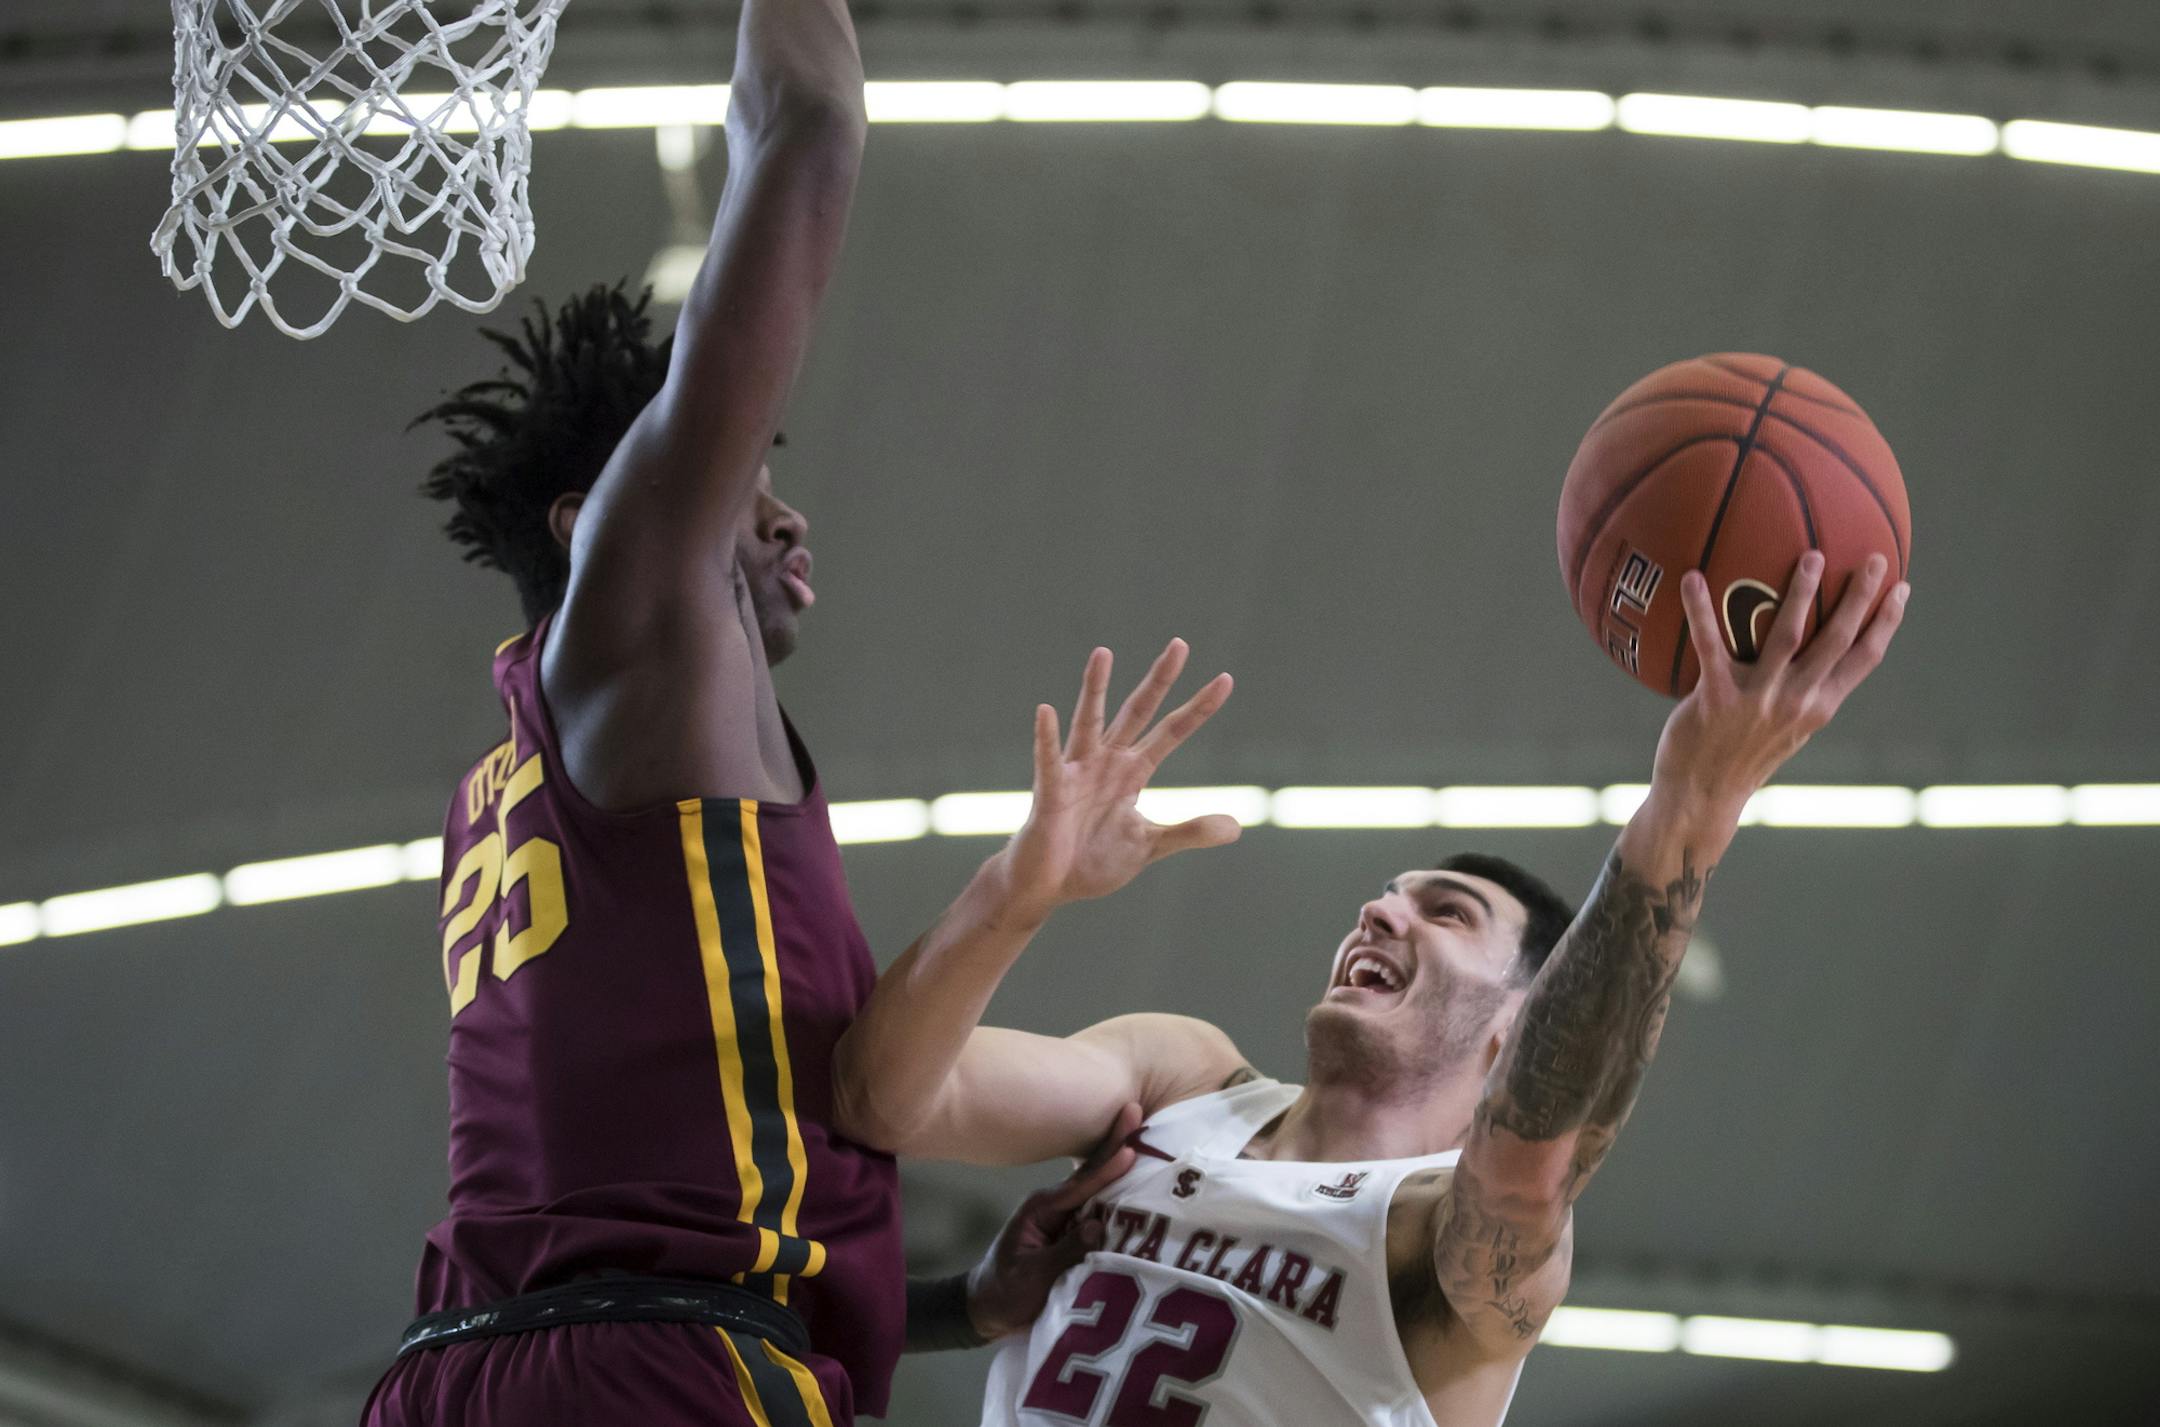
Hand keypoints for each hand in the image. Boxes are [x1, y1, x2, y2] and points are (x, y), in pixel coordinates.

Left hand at [965, 1103, 1142, 1339]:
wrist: (987, 1307)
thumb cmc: (1005, 1292)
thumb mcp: (1033, 1277)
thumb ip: (1064, 1252)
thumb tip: (1098, 1225)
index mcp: (1041, 1209)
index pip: (1080, 1185)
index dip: (1107, 1167)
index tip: (1130, 1148)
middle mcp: (1055, 1206)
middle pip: (1091, 1173)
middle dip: (1114, 1143)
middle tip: (1134, 1109)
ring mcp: (1064, 1217)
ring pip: (1098, 1189)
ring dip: (1120, 1164)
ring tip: (1147, 1136)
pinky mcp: (1071, 1232)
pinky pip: (1099, 1210)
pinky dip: (1119, 1195)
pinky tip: (1140, 1184)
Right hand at [991, 640, 1238, 922]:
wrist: (1048, 887)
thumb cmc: (1093, 861)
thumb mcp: (1149, 845)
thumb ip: (1189, 832)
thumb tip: (1237, 827)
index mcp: (1132, 772)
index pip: (1172, 732)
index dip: (1198, 708)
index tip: (1226, 679)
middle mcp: (1107, 763)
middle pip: (1138, 712)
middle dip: (1159, 681)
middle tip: (1180, 644)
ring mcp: (1077, 774)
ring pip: (1090, 722)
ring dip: (1096, 689)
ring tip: (1103, 653)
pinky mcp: (1050, 793)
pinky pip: (1049, 762)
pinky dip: (1046, 738)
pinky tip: (1046, 711)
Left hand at [1652, 551, 1908, 816]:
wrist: (1701, 795)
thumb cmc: (1740, 754)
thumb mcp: (1785, 727)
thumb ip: (1801, 690)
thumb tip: (1809, 650)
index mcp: (1819, 706)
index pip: (1864, 659)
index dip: (1886, 623)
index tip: (1902, 588)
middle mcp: (1797, 701)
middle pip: (1837, 639)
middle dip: (1860, 597)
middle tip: (1876, 557)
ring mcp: (1758, 699)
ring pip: (1787, 636)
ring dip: (1801, 594)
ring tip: (1811, 557)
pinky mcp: (1715, 698)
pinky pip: (1709, 644)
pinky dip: (1700, 609)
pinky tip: (1690, 577)